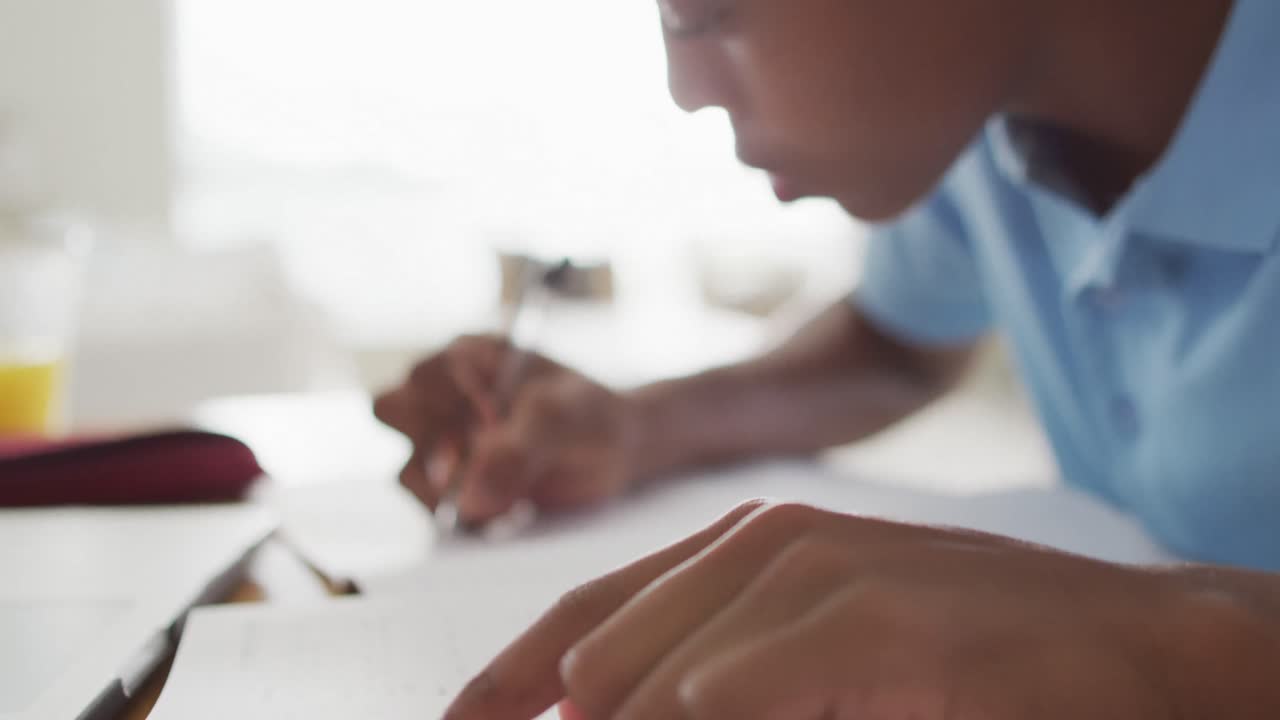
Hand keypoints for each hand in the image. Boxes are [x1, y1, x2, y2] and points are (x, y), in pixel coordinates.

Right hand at [373, 335, 636, 525]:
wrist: (617, 451)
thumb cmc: (590, 414)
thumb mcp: (564, 417)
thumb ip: (518, 449)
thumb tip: (469, 498)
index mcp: (468, 359)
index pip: (423, 377)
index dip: (453, 404)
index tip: (497, 420)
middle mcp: (447, 397)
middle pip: (392, 412)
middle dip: (434, 445)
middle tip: (478, 462)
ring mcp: (446, 443)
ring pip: (408, 470)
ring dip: (451, 491)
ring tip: (508, 495)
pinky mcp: (455, 486)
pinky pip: (433, 508)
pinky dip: (466, 517)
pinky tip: (511, 509)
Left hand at [444, 501, 1279, 718]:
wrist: (1125, 649)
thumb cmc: (970, 658)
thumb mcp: (820, 659)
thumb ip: (721, 680)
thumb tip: (601, 712)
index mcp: (744, 546)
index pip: (586, 614)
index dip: (505, 680)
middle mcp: (764, 543)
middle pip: (601, 654)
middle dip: (543, 713)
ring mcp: (815, 573)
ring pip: (658, 683)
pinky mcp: (866, 620)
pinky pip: (734, 694)